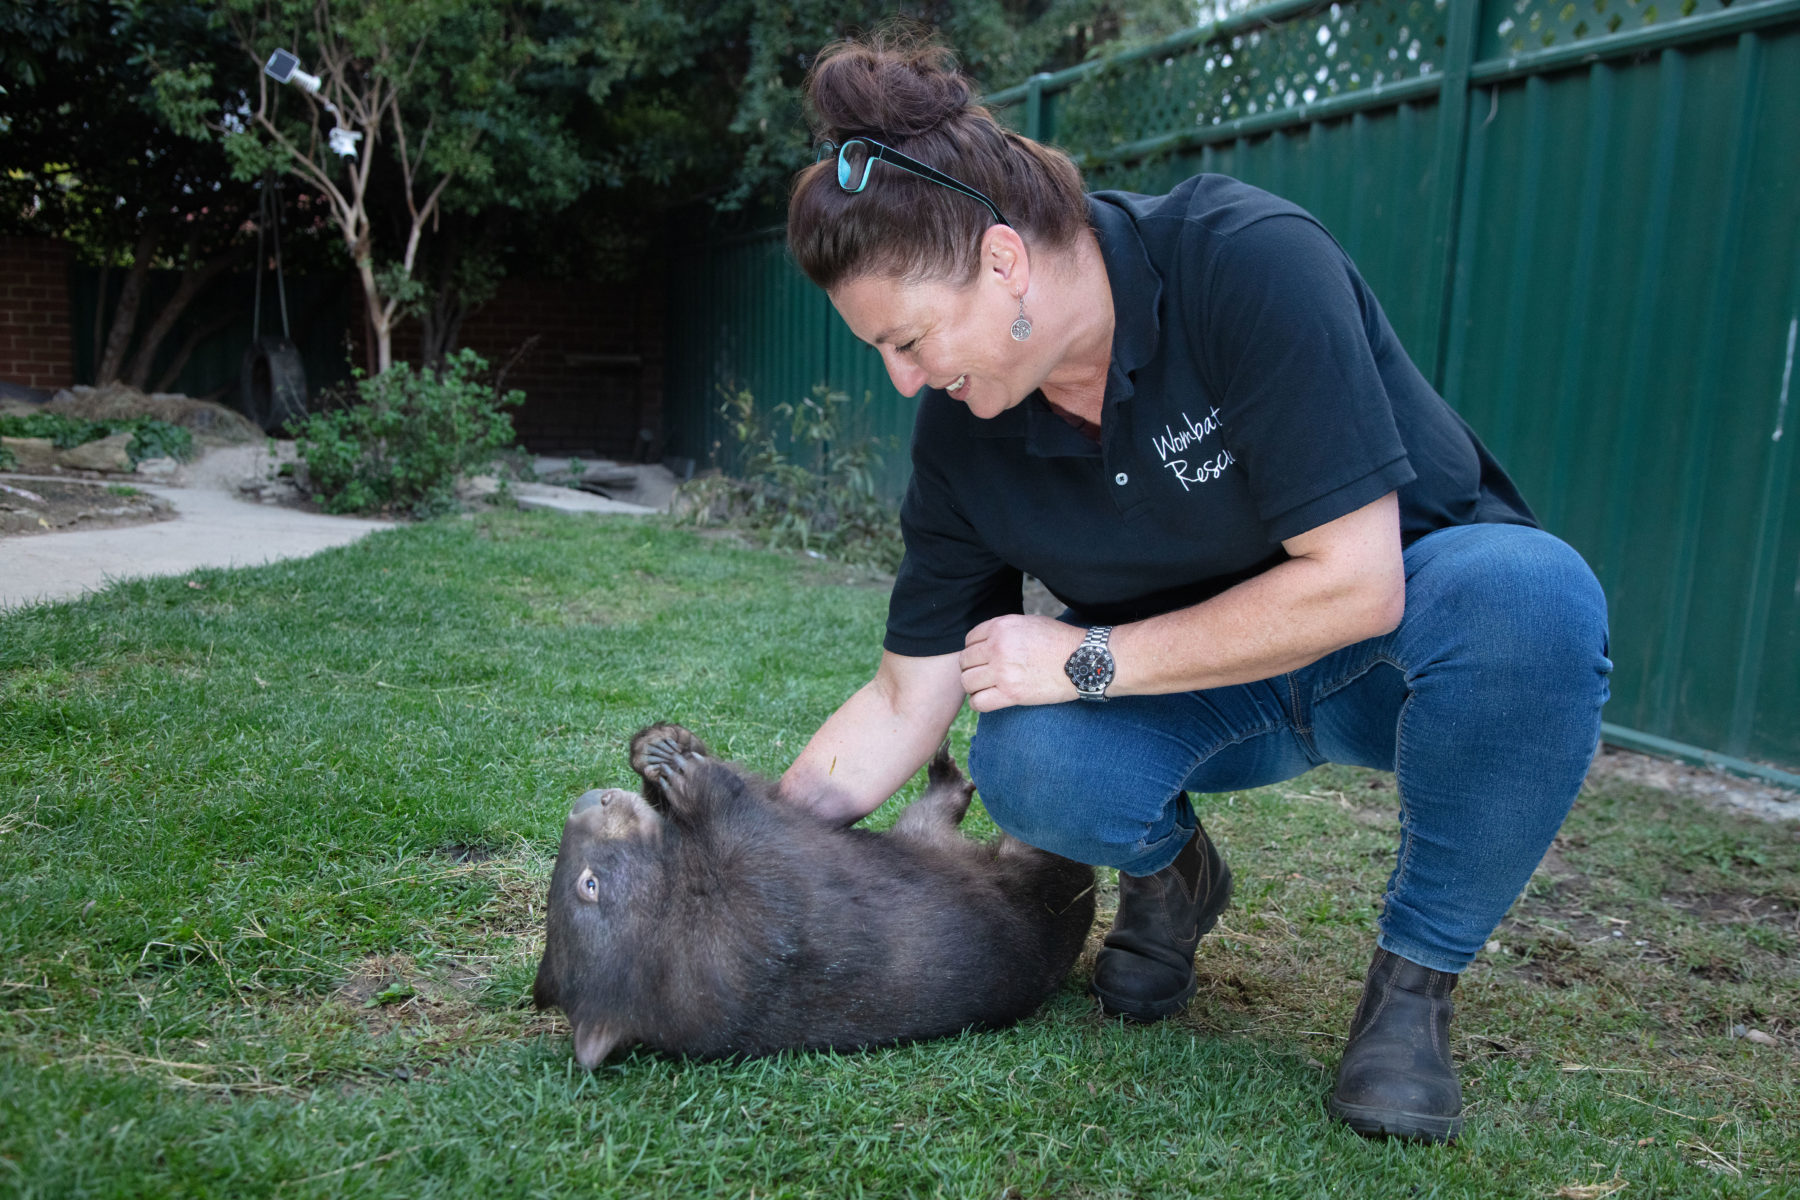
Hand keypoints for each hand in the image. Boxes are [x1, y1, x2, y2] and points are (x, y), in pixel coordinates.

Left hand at [958, 615, 1086, 711]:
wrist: (1083, 661)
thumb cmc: (1060, 641)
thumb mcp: (1029, 623)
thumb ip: (1005, 630)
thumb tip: (986, 641)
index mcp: (1002, 626)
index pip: (970, 640)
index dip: (975, 650)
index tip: (985, 658)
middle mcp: (998, 647)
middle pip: (965, 661)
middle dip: (972, 668)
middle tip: (985, 674)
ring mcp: (1003, 671)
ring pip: (967, 682)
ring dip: (974, 686)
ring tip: (986, 687)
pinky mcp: (1011, 693)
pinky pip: (978, 702)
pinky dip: (979, 703)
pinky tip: (988, 699)